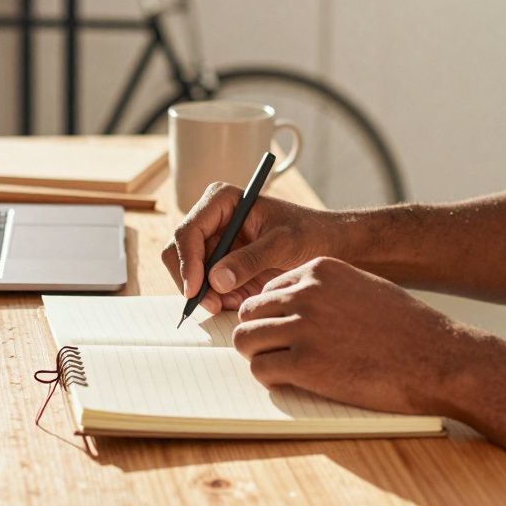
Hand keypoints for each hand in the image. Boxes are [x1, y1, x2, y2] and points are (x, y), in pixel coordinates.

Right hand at [162, 182, 343, 312]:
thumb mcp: (283, 244)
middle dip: (191, 281)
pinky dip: (216, 299)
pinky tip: (240, 299)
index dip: (187, 261)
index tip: (196, 289)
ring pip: (188, 274)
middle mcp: (211, 220)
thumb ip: (251, 260)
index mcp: (222, 201)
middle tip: (211, 305)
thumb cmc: (309, 233)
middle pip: (178, 253)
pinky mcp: (220, 266)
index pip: (189, 231)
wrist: (326, 246)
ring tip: (236, 302)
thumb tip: (216, 280)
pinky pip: (204, 287)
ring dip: (205, 293)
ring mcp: (213, 244)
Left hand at [232, 257, 477, 415]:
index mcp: (320, 270)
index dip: (271, 315)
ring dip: (258, 356)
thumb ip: (325, 292)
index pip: (267, 288)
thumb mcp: (362, 288)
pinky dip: (269, 379)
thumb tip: (291, 307)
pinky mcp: (305, 364)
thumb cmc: (406, 328)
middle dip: (258, 334)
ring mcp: (304, 327)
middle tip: (274, 354)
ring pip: (246, 339)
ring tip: (280, 369)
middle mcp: (306, 293)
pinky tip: (291, 382)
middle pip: (249, 312)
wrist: (439, 358)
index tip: (284, 332)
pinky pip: (260, 369)